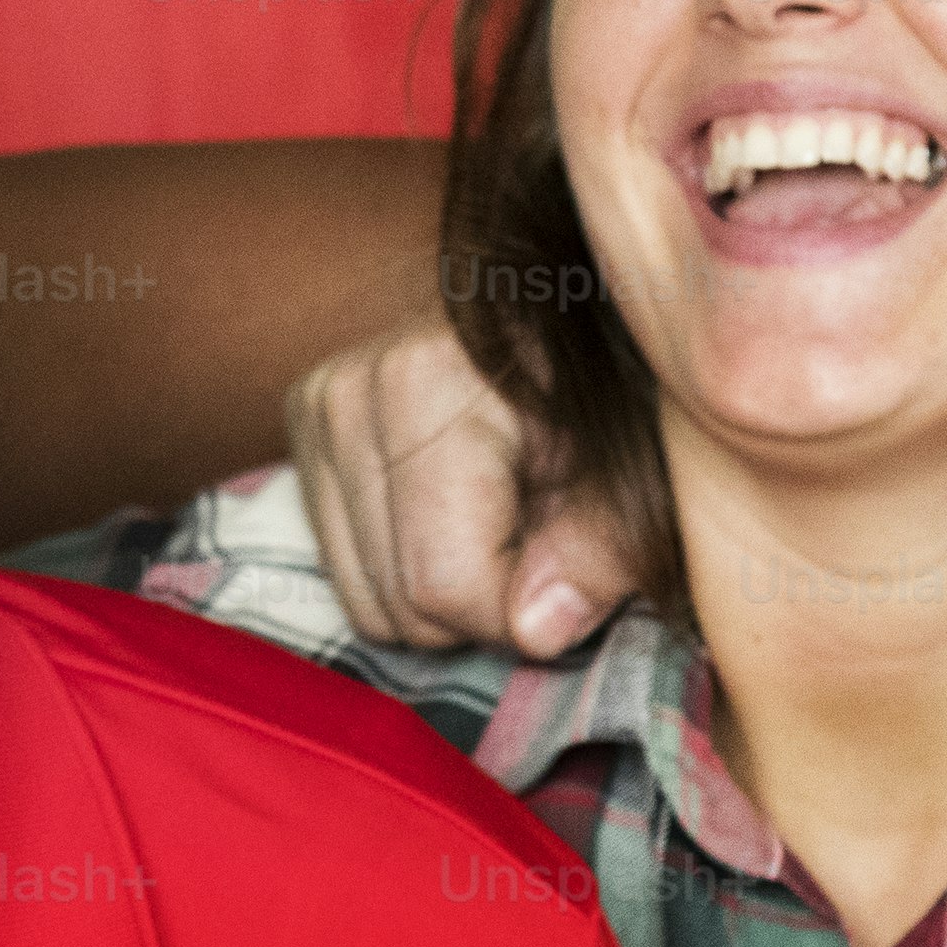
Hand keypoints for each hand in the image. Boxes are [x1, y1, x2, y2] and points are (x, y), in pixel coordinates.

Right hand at [285, 321, 635, 658]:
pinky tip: (458, 510)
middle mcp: (350, 391)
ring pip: (368, 602)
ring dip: (445, 590)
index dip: (522, 612)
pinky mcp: (308, 428)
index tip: (569, 566)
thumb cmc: (618, 392)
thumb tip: (535, 629)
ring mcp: (319, 409)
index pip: (444, 584)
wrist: (573, 317)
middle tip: (540, 536)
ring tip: (504, 518)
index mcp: (424, 382)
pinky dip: (408, 568)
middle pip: (400, 604)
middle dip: (482, 602)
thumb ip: (601, 550)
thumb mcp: (637, 472)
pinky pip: (346, 573)